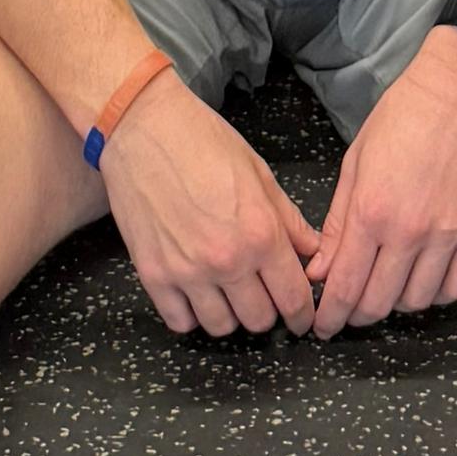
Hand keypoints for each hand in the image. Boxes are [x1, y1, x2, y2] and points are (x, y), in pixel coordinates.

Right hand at [98, 73, 322, 337]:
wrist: (143, 128)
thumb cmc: (203, 142)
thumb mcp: (259, 174)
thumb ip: (289, 221)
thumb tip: (313, 252)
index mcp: (261, 233)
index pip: (294, 298)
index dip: (302, 314)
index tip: (301, 317)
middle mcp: (227, 260)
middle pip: (259, 320)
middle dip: (268, 311)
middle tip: (262, 293)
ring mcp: (187, 272)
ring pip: (221, 327)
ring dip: (230, 314)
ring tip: (228, 292)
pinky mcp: (153, 275)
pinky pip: (180, 321)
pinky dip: (192, 314)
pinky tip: (196, 293)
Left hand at [308, 25, 456, 334]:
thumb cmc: (403, 116)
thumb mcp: (355, 163)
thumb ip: (338, 223)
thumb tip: (320, 269)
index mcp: (372, 211)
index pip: (345, 287)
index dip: (330, 316)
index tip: (322, 325)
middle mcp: (410, 231)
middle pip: (379, 303)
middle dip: (356, 315)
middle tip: (348, 311)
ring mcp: (449, 234)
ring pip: (416, 302)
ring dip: (395, 305)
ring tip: (384, 289)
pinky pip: (455, 287)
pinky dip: (434, 294)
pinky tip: (421, 280)